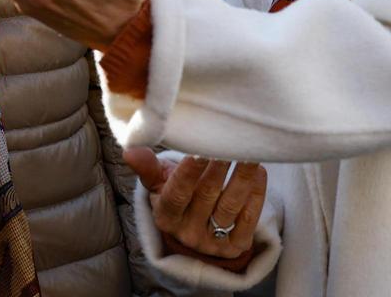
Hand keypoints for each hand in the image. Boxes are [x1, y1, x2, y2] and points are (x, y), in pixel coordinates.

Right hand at [125, 148, 266, 267]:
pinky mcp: (236, 247)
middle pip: (207, 196)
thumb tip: (131, 151)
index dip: (189, 172)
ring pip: (231, 206)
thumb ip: (148, 167)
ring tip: (250, 154)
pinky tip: (259, 173)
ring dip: (242, 177)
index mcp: (166, 216)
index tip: (200, 150)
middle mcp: (188, 232)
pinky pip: (249, 219)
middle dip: (220, 168)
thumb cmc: (175, 197)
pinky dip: (256, 194)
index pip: (177, 194)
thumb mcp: (159, 185)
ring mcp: (213, 242)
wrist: (195, 234)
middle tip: (231, 142)